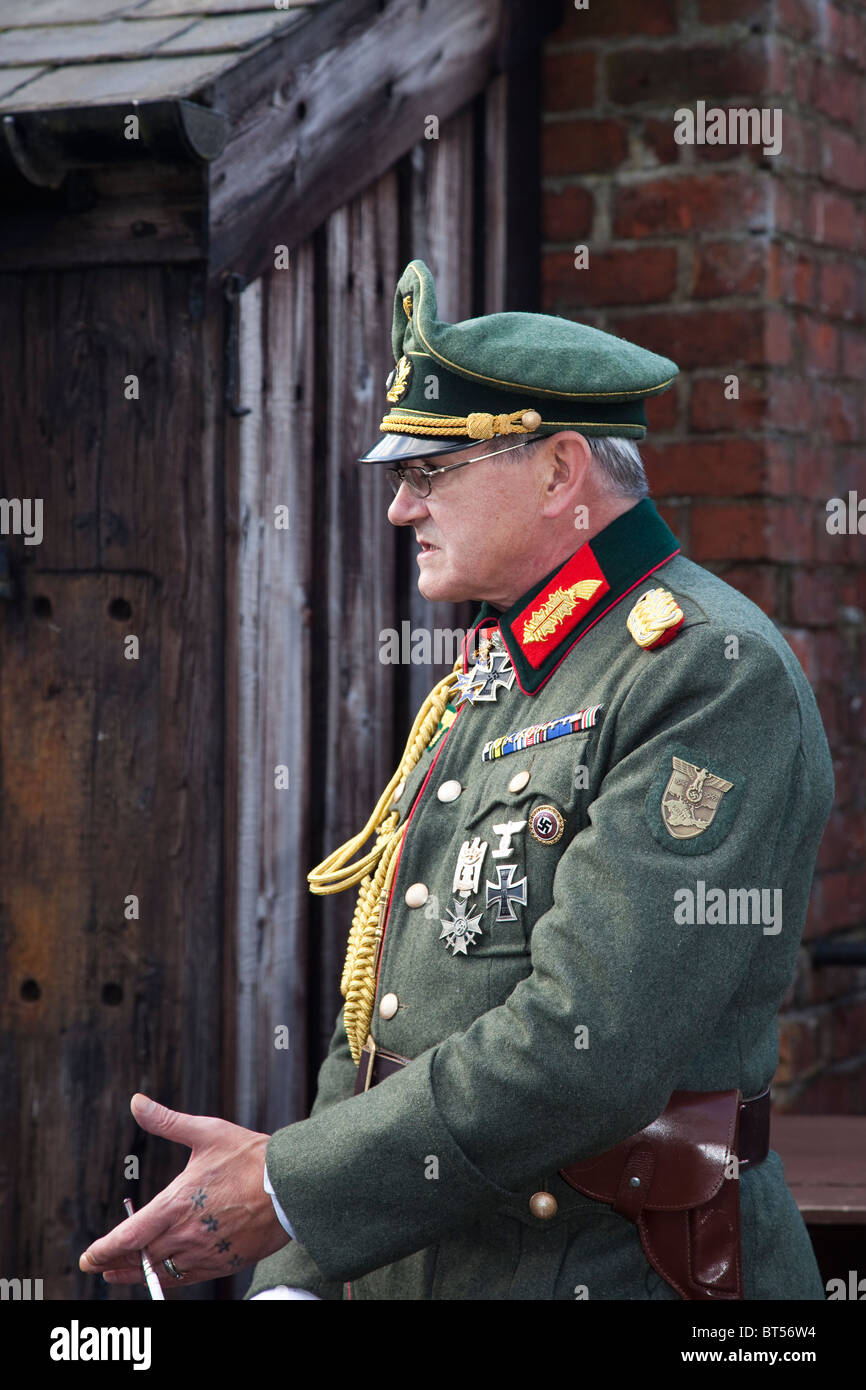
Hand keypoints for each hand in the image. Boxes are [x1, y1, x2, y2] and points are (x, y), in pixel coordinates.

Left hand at [78, 1094, 289, 1288]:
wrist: (291, 1185)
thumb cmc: (249, 1156)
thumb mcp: (207, 1133)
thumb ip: (167, 1122)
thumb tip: (136, 1102)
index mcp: (176, 1203)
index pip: (128, 1236)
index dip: (104, 1250)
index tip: (89, 1256)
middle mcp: (186, 1233)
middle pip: (139, 1259)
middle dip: (114, 1264)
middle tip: (98, 1266)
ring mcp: (205, 1252)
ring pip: (161, 1273)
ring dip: (137, 1275)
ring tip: (120, 1274)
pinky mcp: (223, 1263)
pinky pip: (187, 1278)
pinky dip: (167, 1280)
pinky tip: (160, 1276)